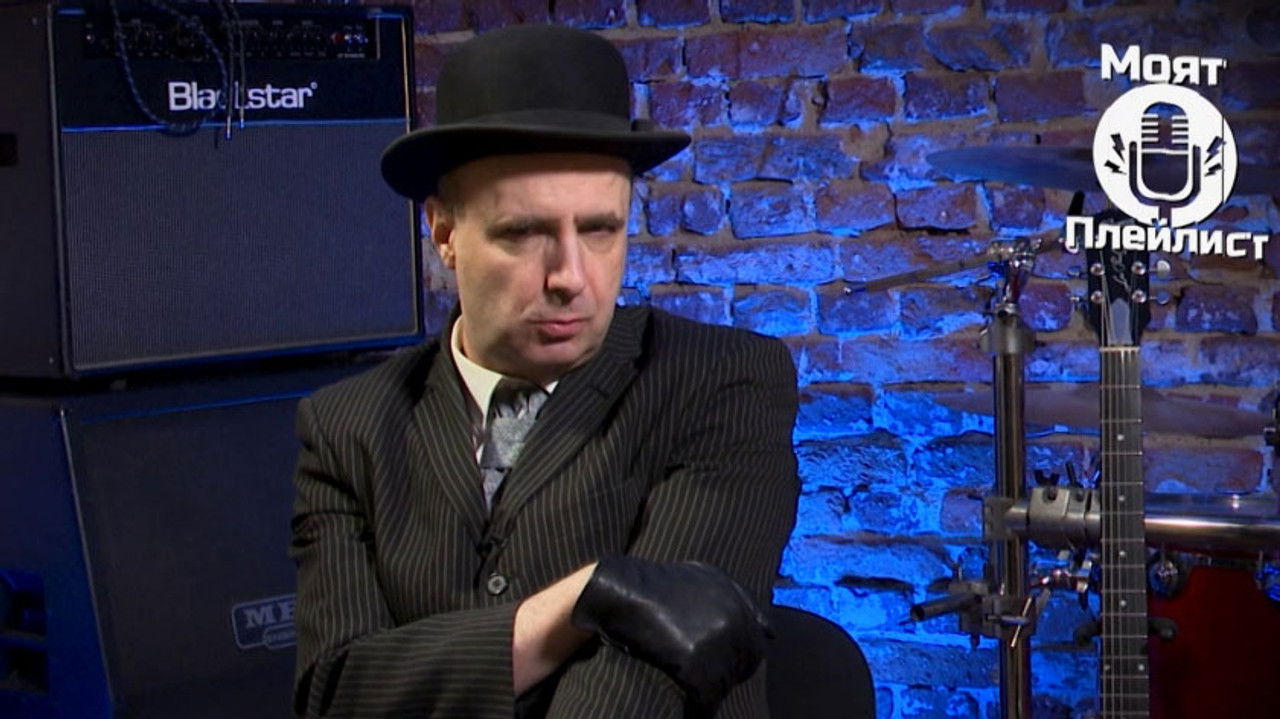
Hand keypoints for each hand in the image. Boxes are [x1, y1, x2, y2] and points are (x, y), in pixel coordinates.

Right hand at [569, 556, 770, 708]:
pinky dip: (697, 711)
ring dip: (709, 695)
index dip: (734, 664)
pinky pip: (704, 698)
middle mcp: (733, 620)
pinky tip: (689, 712)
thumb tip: (772, 632)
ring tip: (688, 693)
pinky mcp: (695, 661)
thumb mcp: (705, 578)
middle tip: (698, 683)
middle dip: (723, 679)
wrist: (618, 590)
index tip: (712, 670)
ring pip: (724, 685)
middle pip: (741, 669)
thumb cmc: (657, 587)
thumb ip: (741, 599)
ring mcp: (716, 640)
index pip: (756, 649)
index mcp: (737, 602)